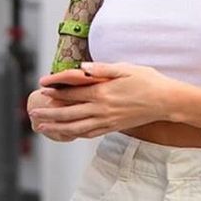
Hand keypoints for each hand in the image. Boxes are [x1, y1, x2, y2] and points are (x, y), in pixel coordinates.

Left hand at [34, 62, 175, 139]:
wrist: (166, 102)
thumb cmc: (149, 81)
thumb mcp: (127, 68)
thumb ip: (103, 68)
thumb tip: (82, 67)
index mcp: (103, 92)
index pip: (72, 93)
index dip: (55, 91)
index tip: (42, 89)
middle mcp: (102, 109)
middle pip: (68, 113)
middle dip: (49, 114)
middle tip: (33, 114)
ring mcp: (107, 120)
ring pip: (76, 127)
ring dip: (57, 127)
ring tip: (43, 127)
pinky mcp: (113, 127)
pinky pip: (90, 133)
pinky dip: (75, 134)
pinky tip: (67, 132)